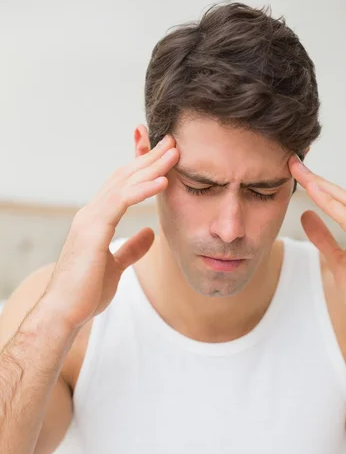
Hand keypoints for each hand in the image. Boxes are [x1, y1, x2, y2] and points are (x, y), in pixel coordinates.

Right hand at [43, 135, 178, 329]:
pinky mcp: (93, 230)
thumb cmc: (85, 291)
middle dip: (149, 158)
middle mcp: (91, 213)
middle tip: (172, 141)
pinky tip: (162, 180)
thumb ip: (131, 248)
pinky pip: (121, 202)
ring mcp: (90, 219)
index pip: (122, 186)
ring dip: (151, 166)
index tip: (164, 156)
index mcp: (96, 220)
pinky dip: (142, 190)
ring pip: (124, 184)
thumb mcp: (115, 266)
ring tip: (173, 152)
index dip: (142, 169)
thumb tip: (150, 233)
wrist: (64, 312)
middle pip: (124, 177)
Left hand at [289, 155, 345, 334]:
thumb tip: (307, 215)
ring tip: (300, 173)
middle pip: (343, 196)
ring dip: (322, 187)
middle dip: (317, 179)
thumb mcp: (337, 259)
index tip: (297, 171)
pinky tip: (315, 194)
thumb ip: (324, 237)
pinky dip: (332, 206)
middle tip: (294, 162)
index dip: (318, 185)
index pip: (341, 200)